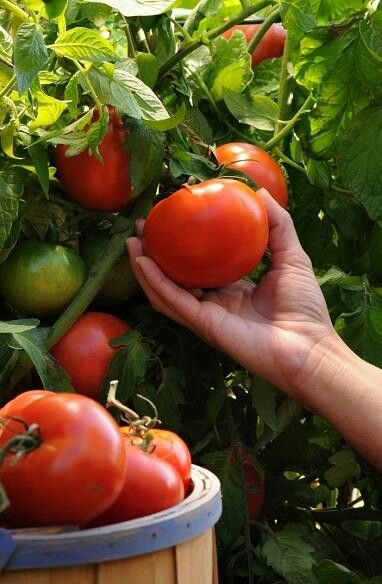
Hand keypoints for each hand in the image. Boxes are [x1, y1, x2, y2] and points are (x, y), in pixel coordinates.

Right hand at [127, 189, 336, 396]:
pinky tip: (142, 262)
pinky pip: (175, 301)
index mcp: (232, 290)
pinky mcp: (204, 325)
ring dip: (145, 268)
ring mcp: (206, 316)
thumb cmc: (304, 307)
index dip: (182, 244)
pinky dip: (156, 282)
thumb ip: (277, 224)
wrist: (310, 347)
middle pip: (175, 278)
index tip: (170, 219)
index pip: (199, 266)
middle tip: (141, 228)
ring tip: (131, 242)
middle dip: (155, 254)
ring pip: (165, 291)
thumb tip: (258, 191)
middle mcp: (214, 303)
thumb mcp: (292, 254)